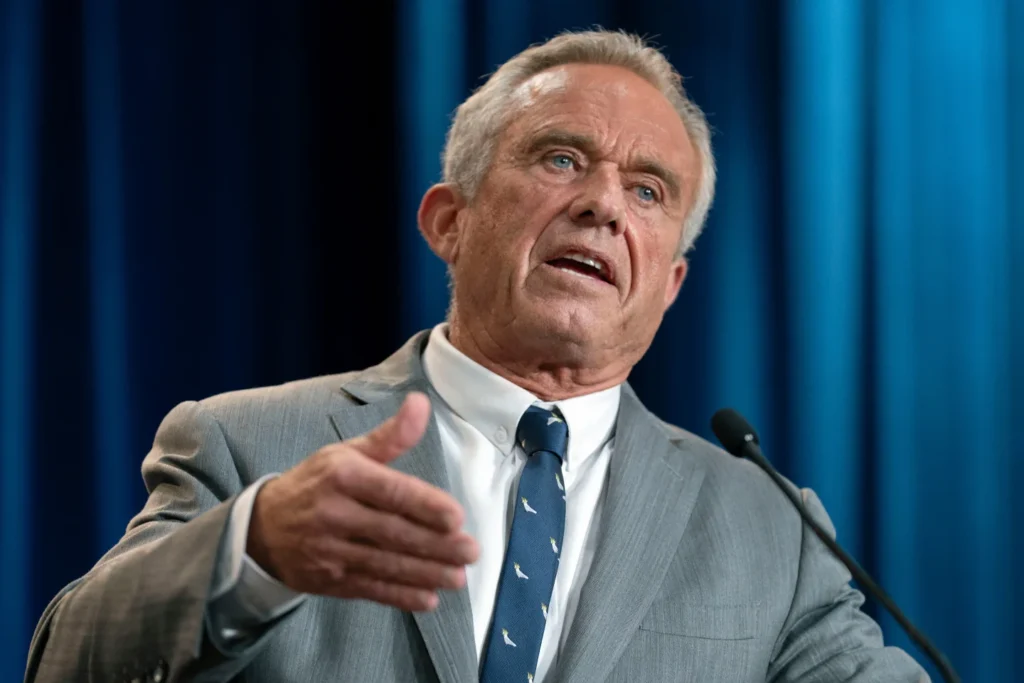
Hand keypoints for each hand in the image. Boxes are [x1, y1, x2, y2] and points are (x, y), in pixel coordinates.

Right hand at [246, 392, 478, 611]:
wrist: (262, 528)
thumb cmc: (317, 483)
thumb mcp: (347, 452)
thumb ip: (390, 436)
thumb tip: (422, 403)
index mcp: (342, 476)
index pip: (390, 492)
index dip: (424, 505)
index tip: (456, 517)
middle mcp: (334, 513)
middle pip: (391, 532)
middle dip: (435, 545)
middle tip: (470, 551)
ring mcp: (329, 550)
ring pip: (384, 564)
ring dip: (425, 573)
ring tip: (458, 577)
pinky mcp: (328, 580)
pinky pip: (369, 589)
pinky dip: (399, 597)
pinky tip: (428, 599)